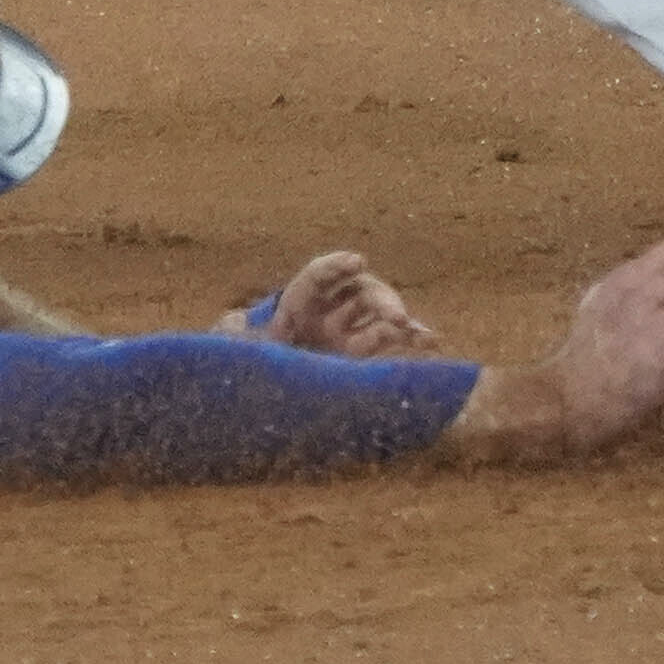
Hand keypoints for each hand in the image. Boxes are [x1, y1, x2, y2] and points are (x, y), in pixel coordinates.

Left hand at [221, 249, 445, 358]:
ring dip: (398, 317)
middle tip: (396, 316)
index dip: (337, 266)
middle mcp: (322, 316)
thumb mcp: (236, 354)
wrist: (255, 402)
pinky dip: (410, 338)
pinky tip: (431, 339)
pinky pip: (387, 342)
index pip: (317, 277)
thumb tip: (232, 319)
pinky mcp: (356, 357)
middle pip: (356, 293)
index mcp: (294, 306)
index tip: (358, 262)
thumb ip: (235, 337)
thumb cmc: (244, 371)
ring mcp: (342, 336)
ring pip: (378, 316)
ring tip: (416, 330)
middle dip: (378, 298)